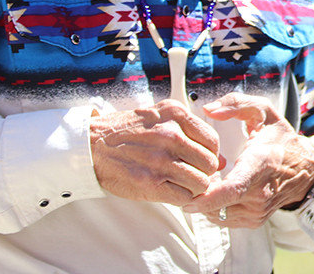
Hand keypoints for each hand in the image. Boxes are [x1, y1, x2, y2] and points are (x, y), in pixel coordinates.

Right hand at [90, 99, 222, 206]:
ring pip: (201, 183)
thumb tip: (221, 159)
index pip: (213, 141)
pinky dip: (181, 198)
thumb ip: (191, 131)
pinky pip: (184, 197)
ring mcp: (160, 160)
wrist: (92, 145)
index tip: (198, 160)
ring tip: (180, 183)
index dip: (210, 154)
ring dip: (193, 187)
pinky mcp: (150, 183)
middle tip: (189, 174)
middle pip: (210, 164)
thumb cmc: (128, 131)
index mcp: (175, 114)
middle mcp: (170, 135)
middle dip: (204, 172)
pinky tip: (170, 191)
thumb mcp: (160, 116)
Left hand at [183, 93, 313, 228]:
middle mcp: (260, 191)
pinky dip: (216, 208)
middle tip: (196, 176)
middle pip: (219, 205)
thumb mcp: (263, 111)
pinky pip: (225, 219)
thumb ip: (235, 104)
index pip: (233, 189)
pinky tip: (220, 192)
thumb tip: (209, 109)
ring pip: (217, 214)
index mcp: (260, 163)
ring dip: (206, 201)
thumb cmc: (280, 139)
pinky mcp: (255, 220)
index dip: (208, 197)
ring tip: (209, 181)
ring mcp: (258, 209)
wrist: (305, 168)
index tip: (190, 198)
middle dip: (199, 194)